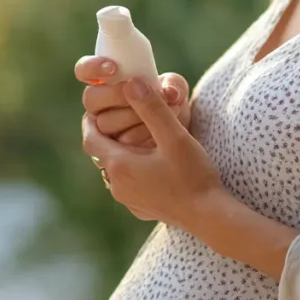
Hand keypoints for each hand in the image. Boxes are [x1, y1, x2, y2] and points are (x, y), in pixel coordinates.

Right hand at [74, 56, 191, 147]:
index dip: (91, 67)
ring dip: (135, 116)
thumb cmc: (170, 103)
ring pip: (105, 123)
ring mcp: (102, 131)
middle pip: (91, 98)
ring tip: (165, 114)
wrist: (179, 135)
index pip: (84, 70)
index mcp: (107, 81)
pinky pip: (116, 147)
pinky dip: (141, 138)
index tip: (113, 68)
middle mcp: (99, 106)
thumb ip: (174, 85)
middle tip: (139, 93)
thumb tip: (170, 92)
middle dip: (117, 94)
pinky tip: (160, 135)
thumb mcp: (176, 89)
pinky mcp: (111, 154)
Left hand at [81, 76, 222, 228]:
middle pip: (101, 153)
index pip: (90, 138)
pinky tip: (148, 162)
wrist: (209, 216)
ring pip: (114, 169)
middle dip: (106, 134)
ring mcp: (129, 200)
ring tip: (134, 135)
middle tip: (117, 115)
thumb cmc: (192, 175)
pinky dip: (130, 169)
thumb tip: (131, 82)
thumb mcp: (174, 136)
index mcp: (119, 165)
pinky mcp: (141, 208)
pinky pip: (126, 184)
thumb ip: (152, 108)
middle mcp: (117, 185)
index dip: (90, 121)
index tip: (97, 106)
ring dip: (119, 152)